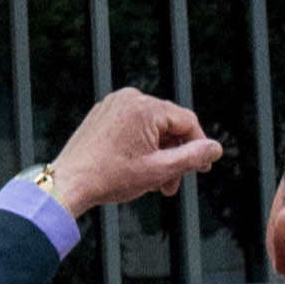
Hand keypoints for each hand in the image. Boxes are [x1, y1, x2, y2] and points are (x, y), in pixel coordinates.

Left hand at [39, 88, 224, 218]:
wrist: (69, 182)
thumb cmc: (109, 177)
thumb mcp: (159, 170)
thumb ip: (192, 157)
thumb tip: (215, 148)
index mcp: (145, 108)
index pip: (187, 121)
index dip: (198, 146)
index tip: (201, 169)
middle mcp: (130, 98)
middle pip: (169, 124)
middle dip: (175, 155)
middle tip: (172, 184)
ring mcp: (114, 103)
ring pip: (151, 127)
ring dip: (159, 153)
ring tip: (154, 182)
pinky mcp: (103, 113)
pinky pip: (133, 125)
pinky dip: (141, 145)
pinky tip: (137, 168)